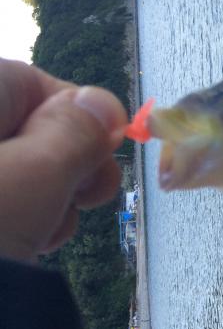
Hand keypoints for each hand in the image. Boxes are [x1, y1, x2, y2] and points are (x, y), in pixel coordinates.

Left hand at [0, 59, 126, 262]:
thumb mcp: (34, 173)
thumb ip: (76, 130)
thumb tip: (102, 103)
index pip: (33, 82)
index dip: (79, 114)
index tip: (106, 150)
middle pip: (29, 128)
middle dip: (67, 164)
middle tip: (82, 197)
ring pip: (18, 171)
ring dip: (47, 200)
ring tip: (42, 234)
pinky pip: (3, 200)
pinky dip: (20, 220)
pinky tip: (21, 245)